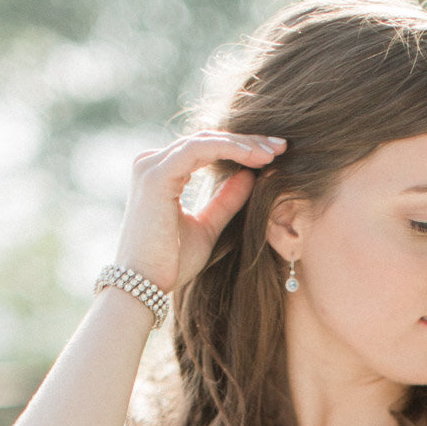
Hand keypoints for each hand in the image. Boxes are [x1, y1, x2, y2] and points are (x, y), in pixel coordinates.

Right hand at [112, 130, 286, 296]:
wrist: (145, 286)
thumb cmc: (171, 264)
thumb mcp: (207, 228)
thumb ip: (226, 202)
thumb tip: (251, 177)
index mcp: (162, 173)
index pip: (206, 150)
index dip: (241, 149)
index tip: (274, 155)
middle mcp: (152, 162)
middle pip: (208, 140)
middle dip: (247, 141)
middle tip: (281, 146)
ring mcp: (151, 165)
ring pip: (205, 140)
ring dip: (243, 144)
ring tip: (274, 152)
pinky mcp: (156, 174)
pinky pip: (199, 149)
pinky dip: (229, 150)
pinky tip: (255, 158)